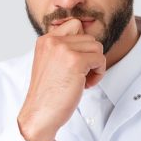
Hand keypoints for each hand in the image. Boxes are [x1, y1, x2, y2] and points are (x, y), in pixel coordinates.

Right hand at [17, 18, 105, 140]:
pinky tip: (86, 85)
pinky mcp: (76, 61)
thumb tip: (87, 41)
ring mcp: (64, 50)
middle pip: (89, 38)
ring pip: (97, 47)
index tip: (77, 62)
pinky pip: (100, 59)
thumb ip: (62, 49)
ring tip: (83, 80)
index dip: (81, 43)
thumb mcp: (49, 63)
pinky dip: (99, 73)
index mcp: (45, 40)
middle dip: (89, 57)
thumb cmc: (47, 94)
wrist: (39, 115)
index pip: (75, 25)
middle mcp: (53, 41)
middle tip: (80, 75)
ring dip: (95, 65)